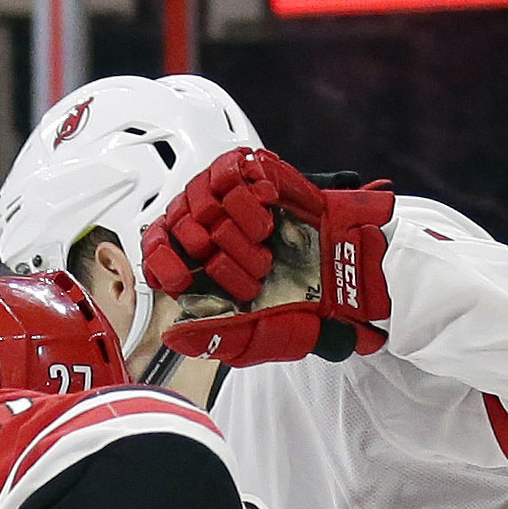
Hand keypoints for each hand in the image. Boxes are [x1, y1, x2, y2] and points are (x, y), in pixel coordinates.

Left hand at [146, 147, 395, 367]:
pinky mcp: (260, 177)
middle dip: (218, 255)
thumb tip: (174, 335)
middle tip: (255, 272)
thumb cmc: (303, 309)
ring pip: (203, 194)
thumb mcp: (258, 339)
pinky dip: (251, 190)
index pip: (155, 252)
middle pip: (180, 224)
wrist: (352, 273)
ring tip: (266, 242)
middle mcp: (211, 233)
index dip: (162, 262)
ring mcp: (233, 202)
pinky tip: (270, 206)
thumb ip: (215, 339)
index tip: (182, 279)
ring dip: (237, 223)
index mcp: (200, 270)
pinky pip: (234, 168)